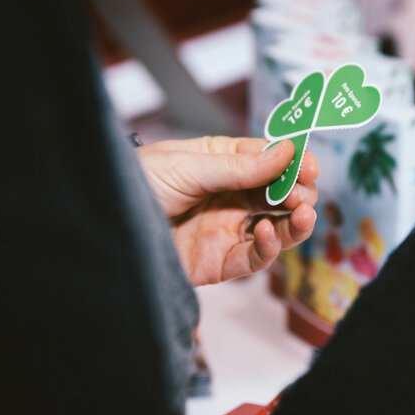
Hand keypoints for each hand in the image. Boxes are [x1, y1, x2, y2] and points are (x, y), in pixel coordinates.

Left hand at [136, 136, 318, 285]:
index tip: (309, 166)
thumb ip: (240, 167)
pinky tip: (267, 232)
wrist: (105, 223)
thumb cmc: (136, 183)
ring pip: (277, 228)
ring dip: (295, 222)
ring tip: (302, 215)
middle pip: (280, 195)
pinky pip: (256, 257)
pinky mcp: (220, 262)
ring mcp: (228, 229)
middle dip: (298, 193)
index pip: (270, 161)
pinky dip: (269, 247)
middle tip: (302, 193)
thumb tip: (287, 152)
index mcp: (223, 163)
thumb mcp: (189, 166)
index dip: (293, 163)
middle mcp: (231, 196)